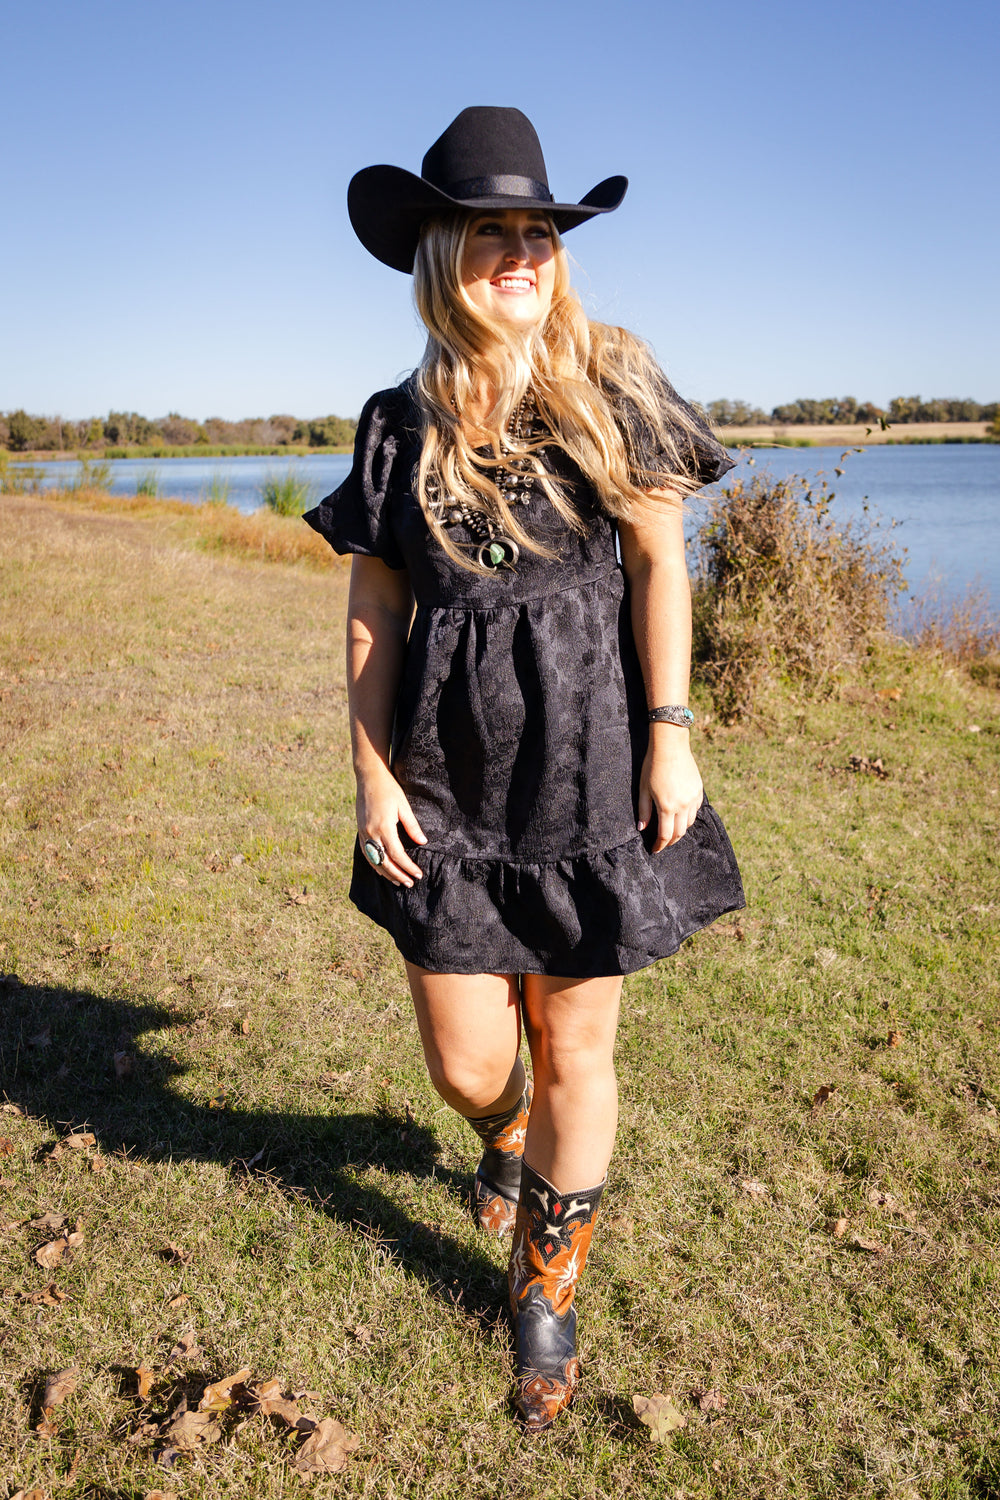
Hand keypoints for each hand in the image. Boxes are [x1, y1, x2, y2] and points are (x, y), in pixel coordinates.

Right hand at [356, 763, 426, 887]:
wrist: (368, 777)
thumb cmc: (389, 789)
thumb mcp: (404, 806)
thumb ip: (412, 826)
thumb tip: (423, 842)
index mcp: (384, 827)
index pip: (397, 855)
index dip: (408, 867)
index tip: (418, 874)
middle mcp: (371, 833)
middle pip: (384, 862)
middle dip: (398, 875)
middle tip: (409, 883)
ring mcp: (363, 833)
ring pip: (374, 861)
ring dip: (386, 873)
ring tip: (398, 881)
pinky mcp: (360, 831)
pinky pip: (366, 854)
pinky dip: (375, 864)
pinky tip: (383, 869)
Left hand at [637, 730, 703, 851]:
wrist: (671, 747)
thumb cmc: (652, 766)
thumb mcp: (643, 789)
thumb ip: (644, 811)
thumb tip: (642, 828)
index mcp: (667, 806)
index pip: (665, 835)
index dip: (660, 845)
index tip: (655, 849)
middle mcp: (683, 805)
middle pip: (679, 832)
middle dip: (670, 841)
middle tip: (663, 842)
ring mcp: (693, 798)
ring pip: (689, 823)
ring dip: (680, 829)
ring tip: (671, 829)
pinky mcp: (699, 791)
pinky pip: (695, 810)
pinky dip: (688, 816)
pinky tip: (681, 814)